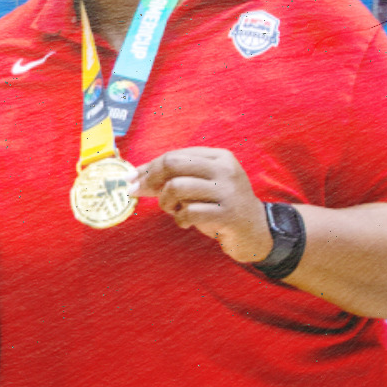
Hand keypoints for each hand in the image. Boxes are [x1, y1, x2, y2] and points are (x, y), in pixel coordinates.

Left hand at [133, 147, 272, 262]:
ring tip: (173, 210)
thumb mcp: (202, 186)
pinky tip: (186, 222)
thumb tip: (134, 177)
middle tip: (141, 194)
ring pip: (177, 187)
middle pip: (173, 164)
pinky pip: (189, 212)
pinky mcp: (229, 214)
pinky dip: (180, 219)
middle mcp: (225, 169)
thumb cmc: (220, 206)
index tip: (131, 180)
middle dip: (151, 180)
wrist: (255, 231)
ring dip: (166, 202)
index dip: (148, 167)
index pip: (174, 155)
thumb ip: (174, 178)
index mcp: (218, 157)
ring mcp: (228, 191)